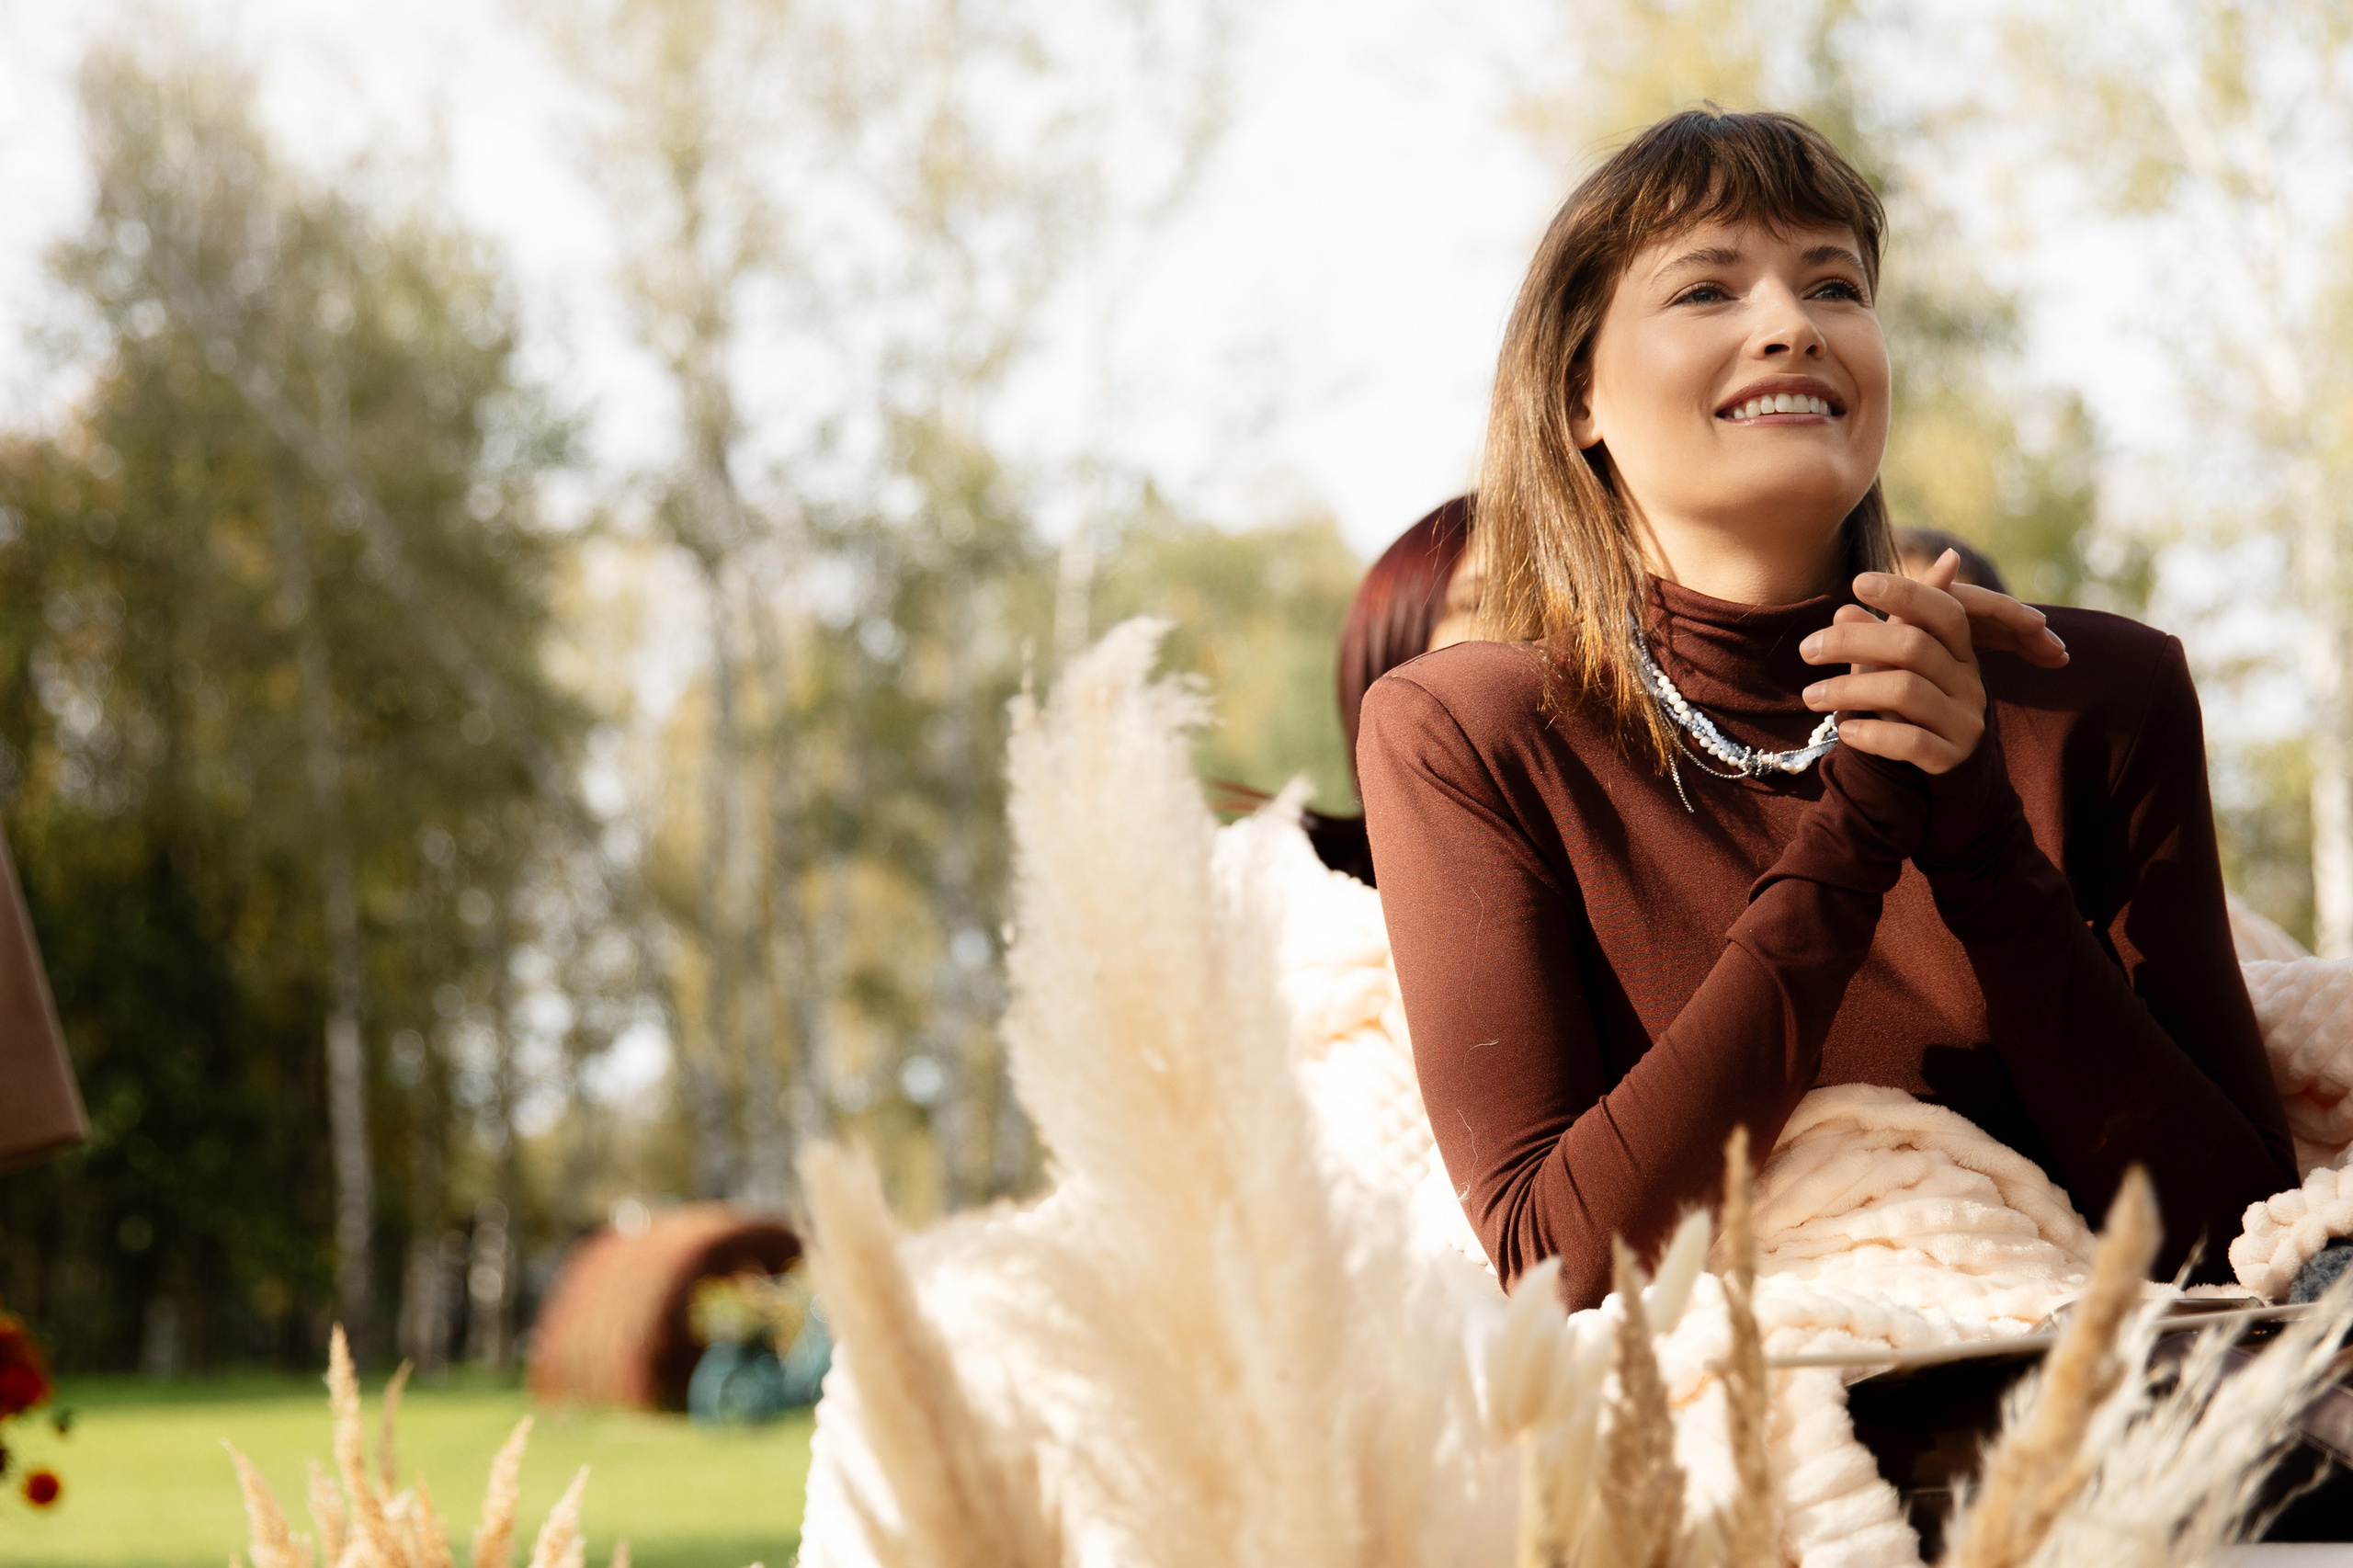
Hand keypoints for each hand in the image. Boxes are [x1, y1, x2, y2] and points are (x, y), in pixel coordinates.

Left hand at [1798, 550, 2054, 774]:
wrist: (1946, 768)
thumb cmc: (1912, 707)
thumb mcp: (1896, 669)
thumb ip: (1876, 640)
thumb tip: (1845, 609)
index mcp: (1959, 650)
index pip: (1944, 610)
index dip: (1905, 591)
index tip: (1857, 582)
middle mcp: (1969, 681)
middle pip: (1913, 646)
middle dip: (1852, 642)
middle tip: (1806, 650)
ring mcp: (1965, 720)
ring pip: (1906, 691)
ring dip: (1848, 690)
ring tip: (1811, 695)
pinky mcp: (1952, 757)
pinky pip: (1912, 741)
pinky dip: (1873, 734)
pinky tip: (1845, 732)